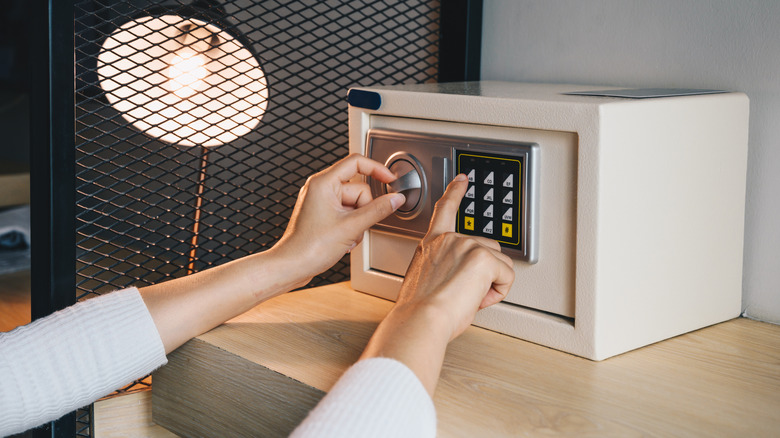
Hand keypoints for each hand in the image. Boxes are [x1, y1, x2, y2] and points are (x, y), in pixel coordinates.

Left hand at [273, 154, 405, 286]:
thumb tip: (395, 199)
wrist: (292, 266)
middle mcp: (320, 188)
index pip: (356, 162)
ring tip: (347, 237)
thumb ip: (378, 210)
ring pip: (354, 204)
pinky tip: (343, 240)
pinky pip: (346, 214)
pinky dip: (350, 227)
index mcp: (323, 183)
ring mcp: (321, 202)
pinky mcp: (322, 214)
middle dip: (363, 210)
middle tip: (356, 227)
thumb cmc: (310, 247)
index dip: (377, 169)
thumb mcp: (352, 227)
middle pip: (358, 189)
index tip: (390, 180)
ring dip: (358, 222)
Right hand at [360, 174, 514, 395]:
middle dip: (486, 272)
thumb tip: (461, 282)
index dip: (455, 192)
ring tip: (468, 298)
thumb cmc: (419, 312)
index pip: (445, 210)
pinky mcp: (482, 257)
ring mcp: (466, 245)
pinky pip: (506, 276)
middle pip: (487, 248)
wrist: (420, 320)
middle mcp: (448, 240)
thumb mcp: (426, 282)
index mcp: (431, 244)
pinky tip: (478, 298)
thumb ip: (444, 270)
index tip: (462, 179)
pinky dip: (499, 292)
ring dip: (492, 283)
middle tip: (466, 294)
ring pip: (500, 263)